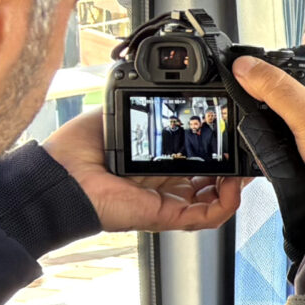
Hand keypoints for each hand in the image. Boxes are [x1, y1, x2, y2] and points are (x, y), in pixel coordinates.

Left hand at [42, 110, 244, 233]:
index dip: (217, 153)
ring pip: (216, 202)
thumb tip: (161, 88)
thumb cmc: (77, 153)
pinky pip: (208, 217)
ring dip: (235, 185)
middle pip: (212, 184)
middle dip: (233, 168)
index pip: (196, 164)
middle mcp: (164, 187)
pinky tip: (233, 184)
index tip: (229, 136)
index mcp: (154, 166)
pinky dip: (228, 203)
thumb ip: (144, 106)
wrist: (59, 177)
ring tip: (243, 165)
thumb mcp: (118, 117)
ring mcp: (168, 203)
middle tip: (244, 150)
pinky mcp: (168, 216)